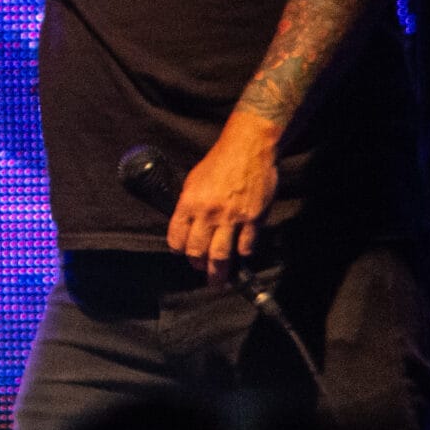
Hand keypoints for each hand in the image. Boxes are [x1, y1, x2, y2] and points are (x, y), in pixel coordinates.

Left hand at [167, 113, 278, 279]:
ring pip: (221, 254)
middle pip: (198, 251)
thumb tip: (185, 223)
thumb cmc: (219, 162)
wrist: (248, 149)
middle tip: (201, 271)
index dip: (178, 249)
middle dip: (198, 265)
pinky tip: (240, 254)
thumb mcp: (193, 180)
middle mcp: (208, 213)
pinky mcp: (253, 219)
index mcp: (189, 203)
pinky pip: (246, 246)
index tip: (181, 254)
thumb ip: (189, 204)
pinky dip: (242, 253)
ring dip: (218, 271)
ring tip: (218, 280)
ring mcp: (232, 218)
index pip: (177, 237)